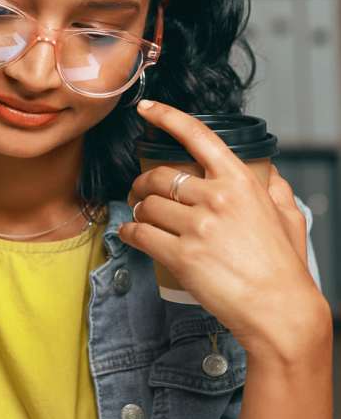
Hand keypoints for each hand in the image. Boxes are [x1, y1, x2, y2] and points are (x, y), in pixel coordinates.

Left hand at [120, 100, 328, 358]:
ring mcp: (197, 227)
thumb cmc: (285, 267)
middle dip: (143, 183)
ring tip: (142, 219)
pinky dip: (129, 234)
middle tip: (140, 192)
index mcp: (240, 181)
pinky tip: (130, 235)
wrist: (280, 310)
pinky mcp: (181, 255)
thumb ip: (276, 189)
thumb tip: (269, 173)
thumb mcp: (289, 216)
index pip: (198, 136)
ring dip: (138, 212)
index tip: (147, 109)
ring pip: (147, 207)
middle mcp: (216, 198)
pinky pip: (140, 235)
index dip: (167, 117)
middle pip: (159, 176)